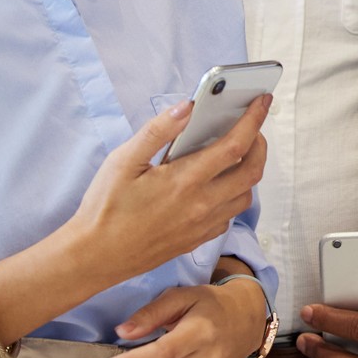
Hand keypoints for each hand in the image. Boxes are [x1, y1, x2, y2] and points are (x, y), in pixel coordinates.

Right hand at [63, 96, 269, 286]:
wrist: (94, 257)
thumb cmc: (105, 208)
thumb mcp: (123, 161)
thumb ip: (158, 130)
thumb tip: (188, 107)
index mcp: (185, 180)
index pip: (236, 145)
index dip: (254, 120)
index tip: (262, 101)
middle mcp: (201, 205)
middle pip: (252, 171)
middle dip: (260, 143)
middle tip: (252, 126)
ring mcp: (202, 226)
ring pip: (245, 196)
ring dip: (247, 171)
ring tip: (234, 154)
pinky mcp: (196, 240)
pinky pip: (229, 216)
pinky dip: (232, 197)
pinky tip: (215, 186)